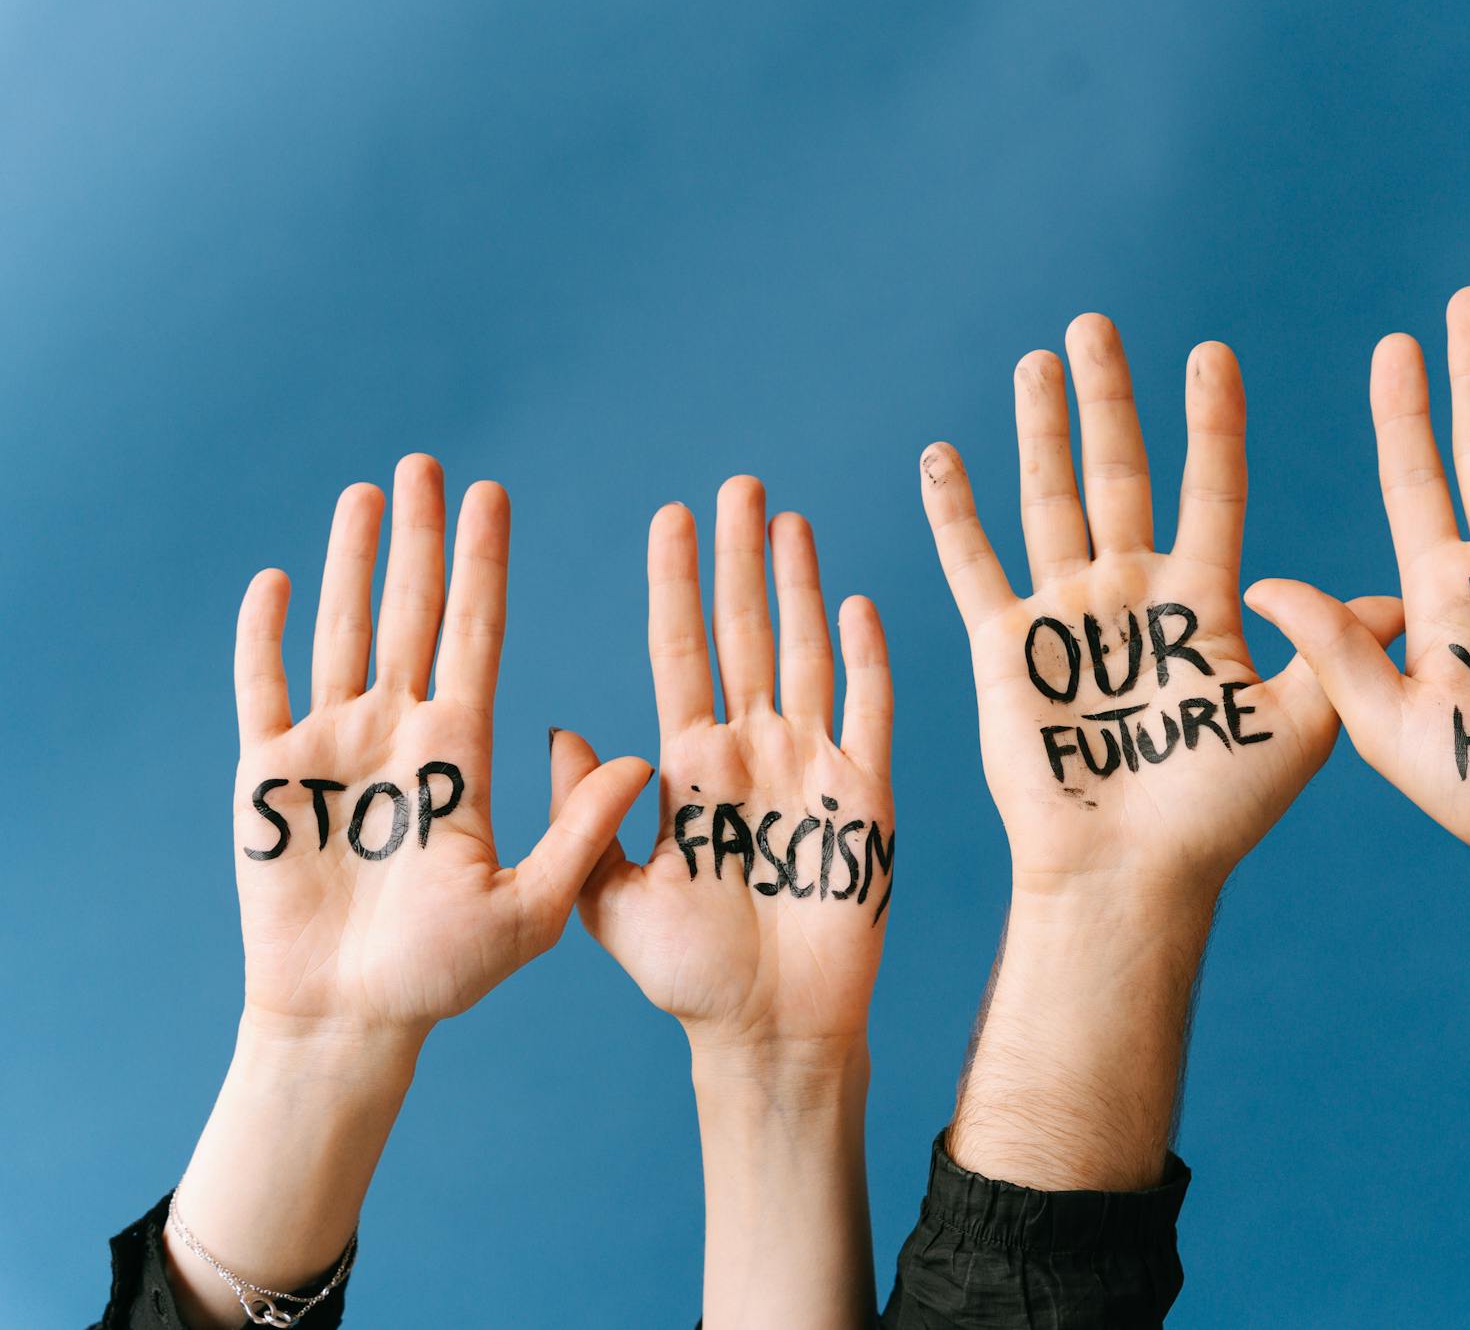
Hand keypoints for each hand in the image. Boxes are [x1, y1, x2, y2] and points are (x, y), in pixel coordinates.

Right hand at [175, 455, 648, 1328]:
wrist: (352, 1022)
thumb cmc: (444, 977)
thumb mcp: (533, 905)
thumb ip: (583, 832)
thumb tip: (646, 758)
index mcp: (460, 752)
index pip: (476, 633)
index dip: (484, 565)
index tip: (492, 496)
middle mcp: (399, 734)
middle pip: (412, 613)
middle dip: (421, 538)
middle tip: (427, 463)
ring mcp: (332, 747)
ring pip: (341, 631)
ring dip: (351, 563)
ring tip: (366, 494)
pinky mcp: (266, 777)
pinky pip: (262, 689)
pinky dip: (264, 637)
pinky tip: (276, 579)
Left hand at [553, 477, 892, 1054]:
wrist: (769, 1031)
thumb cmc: (691, 977)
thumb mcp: (606, 898)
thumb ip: (580, 818)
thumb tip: (550, 727)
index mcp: (688, 767)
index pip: (680, 651)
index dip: (676, 584)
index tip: (669, 517)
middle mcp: (750, 752)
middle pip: (746, 634)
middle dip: (740, 560)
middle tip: (737, 486)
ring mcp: (811, 768)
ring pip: (805, 654)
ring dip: (800, 588)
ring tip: (790, 521)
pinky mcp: (865, 797)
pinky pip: (870, 712)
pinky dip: (866, 660)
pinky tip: (857, 605)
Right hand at [919, 313, 1401, 900]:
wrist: (1132, 874)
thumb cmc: (1217, 815)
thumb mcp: (1302, 728)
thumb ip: (1338, 652)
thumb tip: (1398, 593)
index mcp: (1199, 602)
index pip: (1208, 490)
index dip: (1210, 424)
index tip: (1212, 354)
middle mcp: (1131, 593)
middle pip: (1118, 474)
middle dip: (1108, 400)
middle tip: (1097, 325)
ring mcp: (1066, 615)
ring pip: (1048, 500)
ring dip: (1040, 431)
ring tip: (1036, 361)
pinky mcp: (1008, 649)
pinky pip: (975, 568)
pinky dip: (956, 514)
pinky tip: (943, 454)